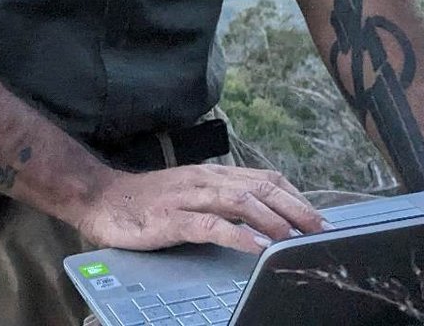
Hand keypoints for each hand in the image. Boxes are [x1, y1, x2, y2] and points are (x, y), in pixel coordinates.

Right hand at [68, 164, 328, 255]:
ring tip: (295, 237)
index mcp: (214, 175)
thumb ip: (224, 201)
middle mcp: (206, 180)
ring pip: (239, 201)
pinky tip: (255, 248)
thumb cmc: (150, 201)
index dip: (296, 197)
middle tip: (321, 229)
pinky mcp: (171, 219)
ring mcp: (188, 197)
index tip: (320, 218)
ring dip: (271, 219)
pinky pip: (209, 225)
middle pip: (260, 188)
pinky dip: (237, 236)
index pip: (265, 178)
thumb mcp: (193, 194)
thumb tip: (264, 216)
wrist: (102, 198)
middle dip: (295, 208)